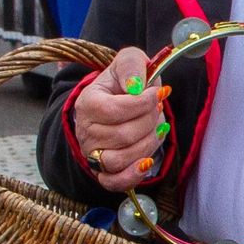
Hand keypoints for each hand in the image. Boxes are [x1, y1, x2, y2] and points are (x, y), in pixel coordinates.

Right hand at [68, 46, 168, 191]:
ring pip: (120, 160)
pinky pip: (114, 182)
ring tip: (155, 129)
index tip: (157, 94)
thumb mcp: (129, 61)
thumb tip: (136, 86)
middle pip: (123, 135)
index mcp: (88, 103)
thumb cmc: (125, 82)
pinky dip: (133, 175)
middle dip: (150, 122)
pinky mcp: (103, 172)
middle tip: (156, 110)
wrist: (116, 102)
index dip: (143, 103)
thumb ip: (132, 65)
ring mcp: (93, 154)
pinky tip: (146, 161)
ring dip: (147, 144)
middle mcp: (86, 131)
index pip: (115, 109)